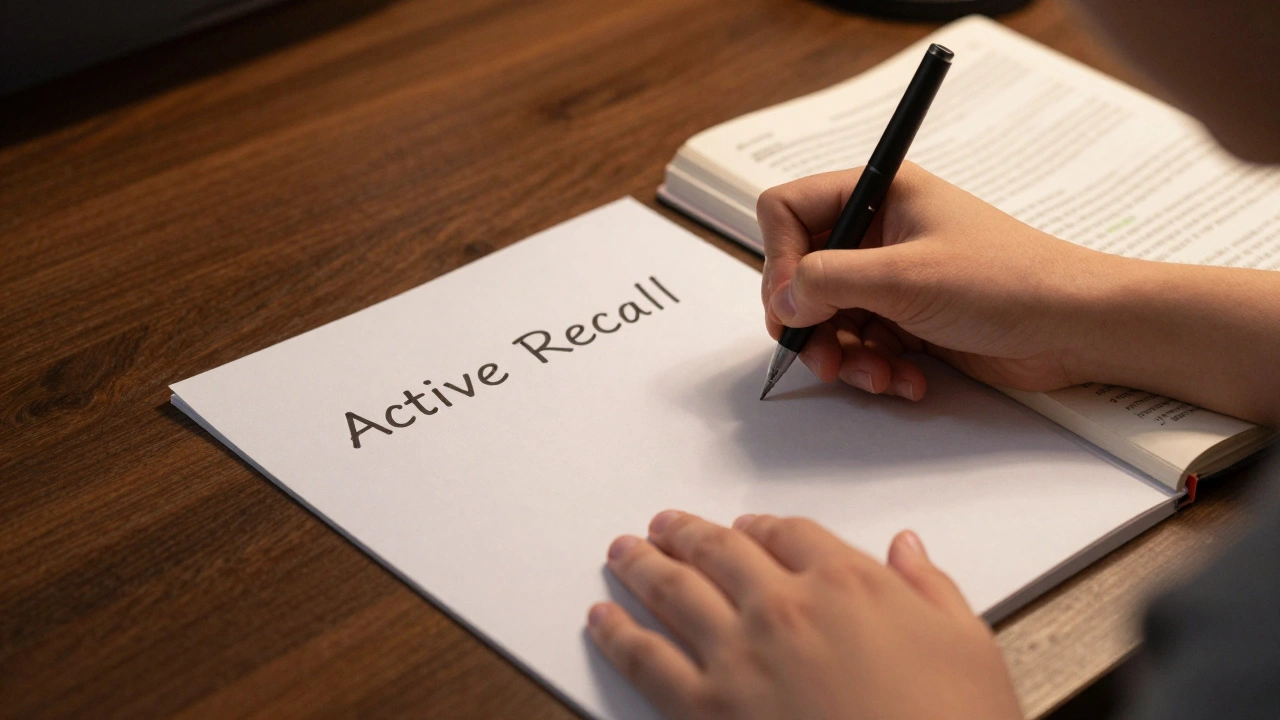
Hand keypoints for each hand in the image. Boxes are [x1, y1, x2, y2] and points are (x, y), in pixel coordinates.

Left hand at [587, 511, 1022, 719]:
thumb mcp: (969, 645)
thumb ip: (930, 587)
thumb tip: (906, 547)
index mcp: (846, 582)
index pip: (790, 533)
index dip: (763, 526)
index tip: (748, 527)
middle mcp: (783, 606)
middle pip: (720, 551)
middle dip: (687, 534)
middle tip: (664, 524)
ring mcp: (738, 656)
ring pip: (673, 591)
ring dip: (643, 565)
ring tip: (623, 551)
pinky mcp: (706, 708)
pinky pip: (646, 659)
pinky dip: (617, 634)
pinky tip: (601, 618)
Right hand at [758, 162, 1114, 399]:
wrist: (1074, 327)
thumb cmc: (1009, 280)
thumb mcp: (906, 276)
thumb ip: (830, 280)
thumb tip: (782, 297)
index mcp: (881, 193)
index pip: (789, 210)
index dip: (778, 258)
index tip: (791, 302)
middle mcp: (880, 231)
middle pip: (802, 273)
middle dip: (809, 322)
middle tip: (819, 355)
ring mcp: (893, 276)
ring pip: (829, 317)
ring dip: (844, 354)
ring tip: (874, 375)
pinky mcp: (908, 317)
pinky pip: (862, 344)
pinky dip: (875, 367)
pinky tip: (905, 379)